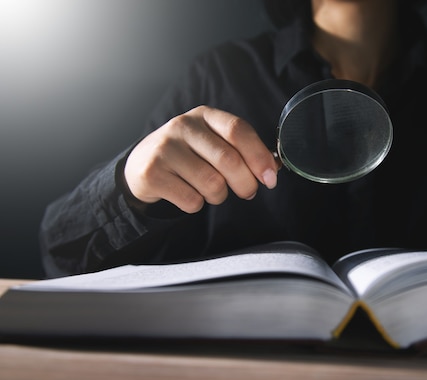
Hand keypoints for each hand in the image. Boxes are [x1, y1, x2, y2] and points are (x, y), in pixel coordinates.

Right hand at [124, 105, 278, 212]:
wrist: (142, 165)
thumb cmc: (189, 156)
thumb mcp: (213, 143)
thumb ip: (242, 151)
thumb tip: (273, 168)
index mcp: (205, 116)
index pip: (238, 130)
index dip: (259, 156)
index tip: (270, 178)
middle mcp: (183, 126)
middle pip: (228, 160)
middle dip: (246, 183)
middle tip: (248, 192)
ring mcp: (165, 148)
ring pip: (212, 183)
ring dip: (219, 196)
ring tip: (212, 191)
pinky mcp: (152, 173)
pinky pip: (191, 200)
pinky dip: (197, 205)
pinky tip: (189, 194)